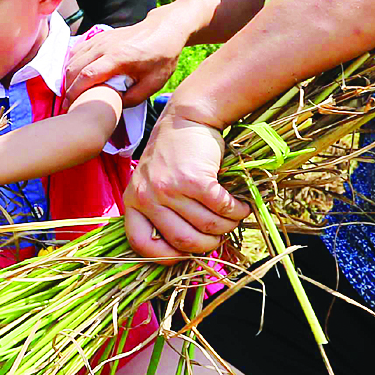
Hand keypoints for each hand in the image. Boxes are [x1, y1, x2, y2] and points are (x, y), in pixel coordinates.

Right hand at [65, 9, 190, 105]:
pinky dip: (72, 65)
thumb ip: (131, 99)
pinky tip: (75, 77)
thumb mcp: (153, 84)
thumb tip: (111, 106)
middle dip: (68, 88)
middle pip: (74, 68)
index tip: (70, 106)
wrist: (164, 30)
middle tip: (69, 105)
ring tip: (72, 93)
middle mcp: (104, 46)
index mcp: (118, 58)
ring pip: (72, 59)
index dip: (74, 93)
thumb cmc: (161, 57)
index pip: (86, 76)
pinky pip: (77, 51)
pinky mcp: (99, 36)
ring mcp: (100, 39)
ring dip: (68, 77)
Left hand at [122, 111, 250, 257]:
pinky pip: (222, 208)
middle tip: (220, 235)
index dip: (165, 256)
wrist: (187, 118)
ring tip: (233, 215)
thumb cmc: (175, 157)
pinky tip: (240, 204)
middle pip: (184, 241)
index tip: (185, 254)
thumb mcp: (155, 185)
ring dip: (228, 225)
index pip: (141, 244)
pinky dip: (237, 210)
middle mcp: (147, 197)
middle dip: (209, 244)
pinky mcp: (194, 179)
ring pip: (207, 225)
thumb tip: (189, 251)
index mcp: (134, 202)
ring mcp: (169, 188)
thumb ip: (163, 213)